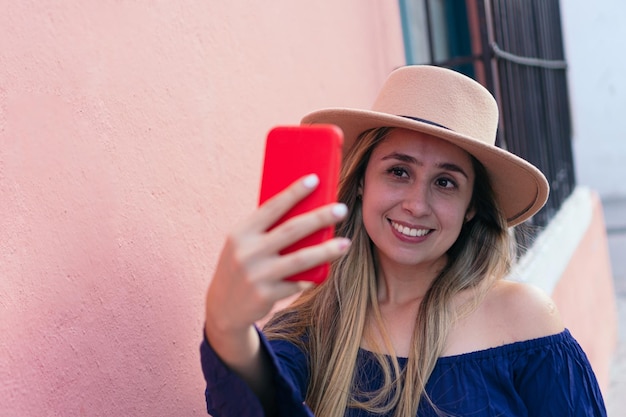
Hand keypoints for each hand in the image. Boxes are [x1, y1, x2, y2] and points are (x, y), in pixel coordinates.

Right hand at [205, 174, 350, 335]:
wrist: (223, 308)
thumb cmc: (242, 267)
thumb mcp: (243, 245)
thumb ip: (266, 231)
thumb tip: (306, 211)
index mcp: (240, 233)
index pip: (271, 207)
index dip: (294, 192)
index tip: (315, 179)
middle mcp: (247, 252)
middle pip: (291, 230)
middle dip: (319, 218)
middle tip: (341, 209)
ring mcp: (256, 275)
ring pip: (300, 259)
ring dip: (326, 250)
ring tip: (345, 243)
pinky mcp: (266, 295)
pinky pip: (297, 283)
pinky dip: (311, 277)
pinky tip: (323, 272)